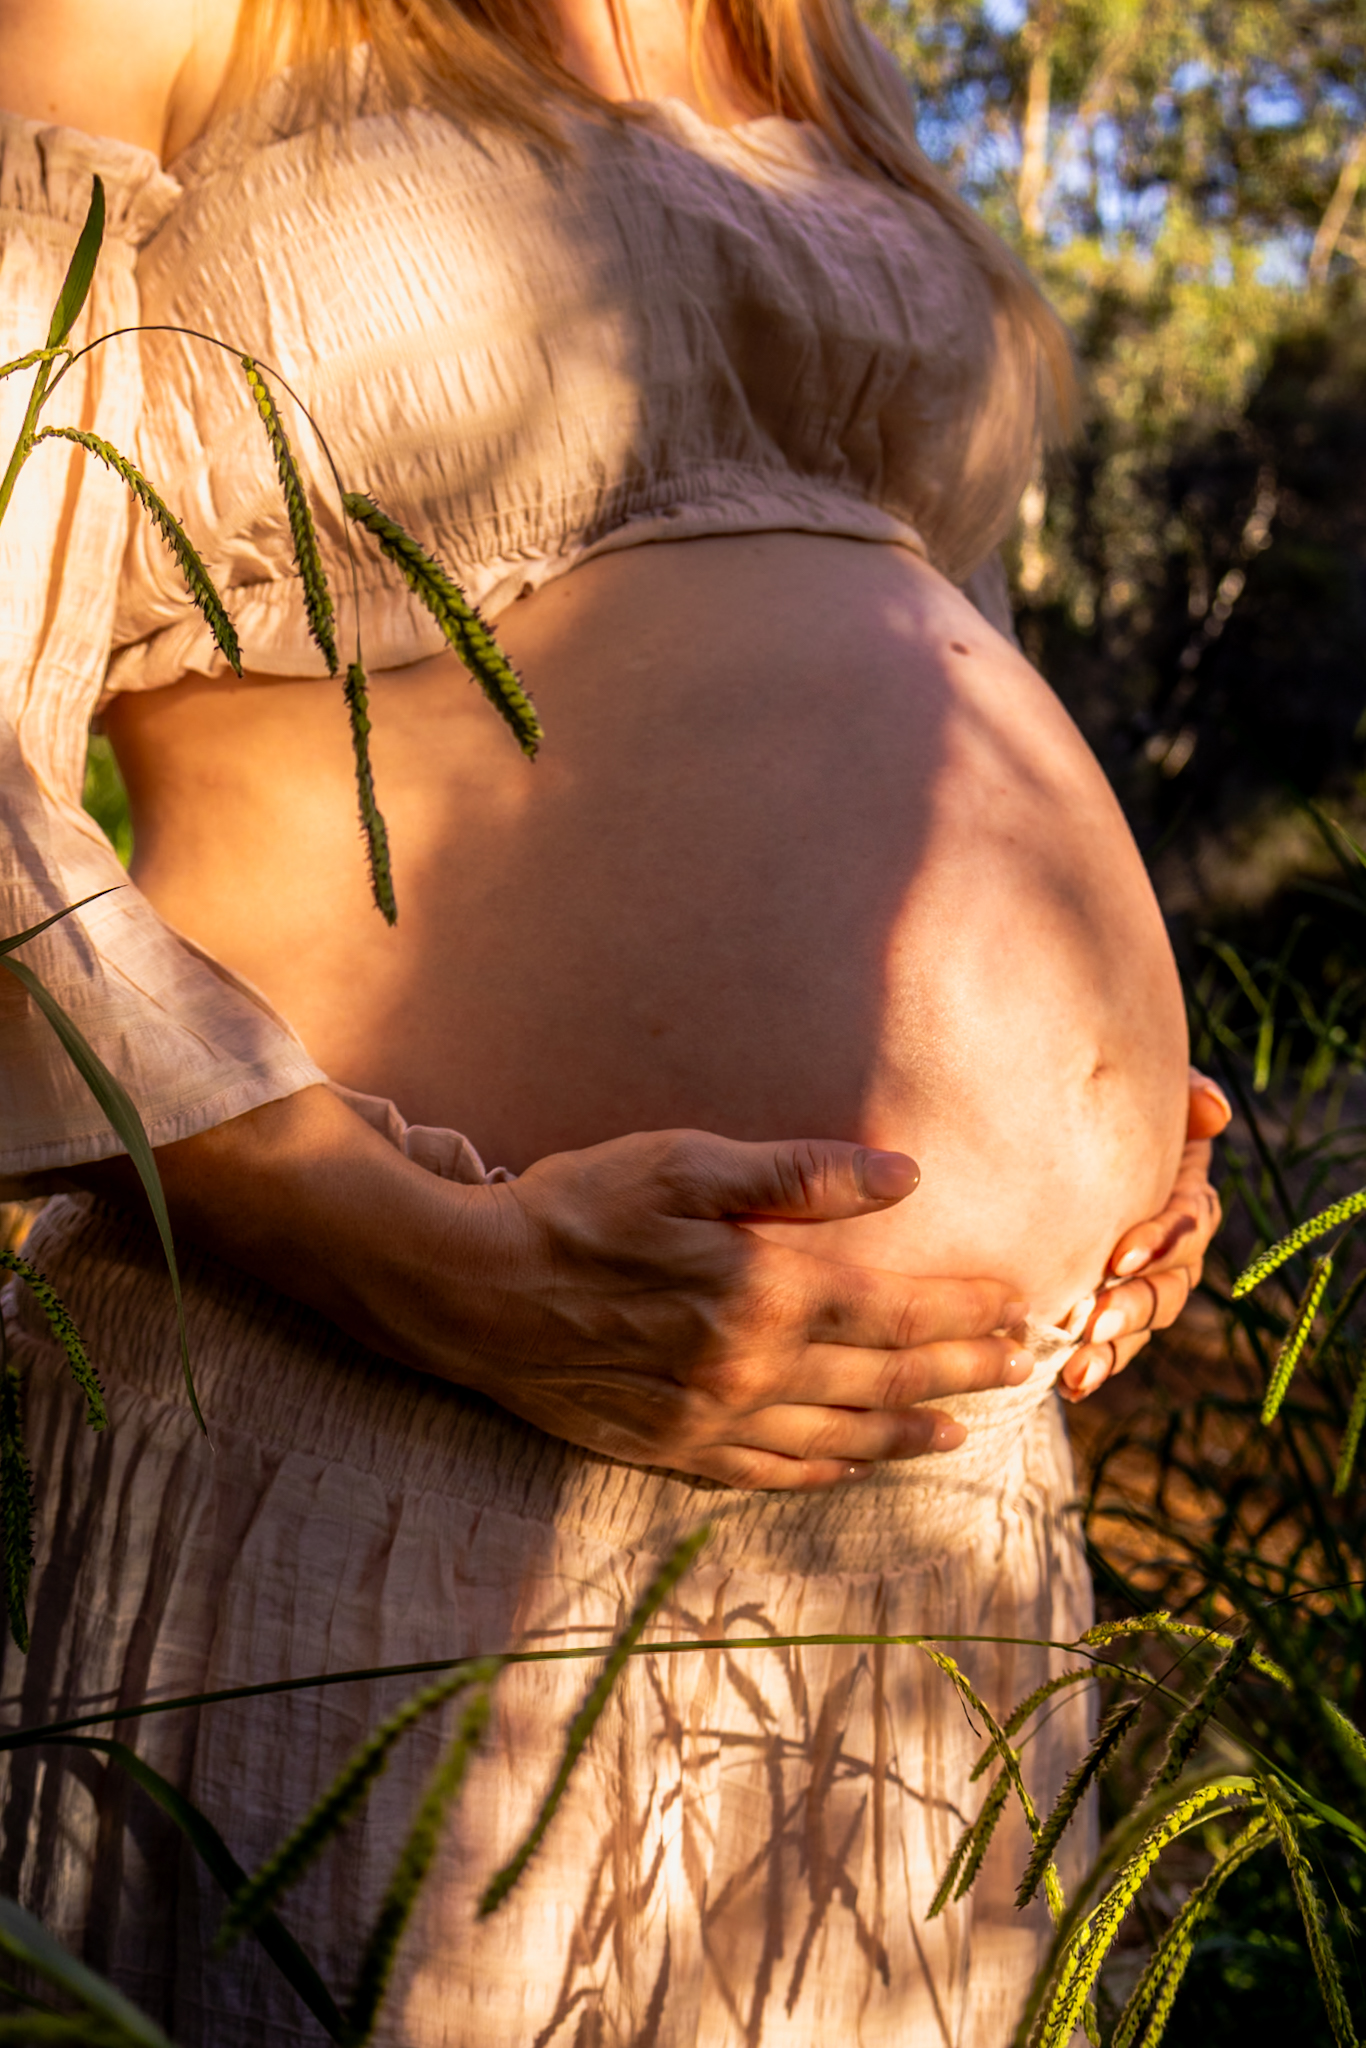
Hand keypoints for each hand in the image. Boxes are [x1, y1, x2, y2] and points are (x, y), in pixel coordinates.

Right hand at [453, 1129, 1033, 1489]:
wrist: (468, 1290)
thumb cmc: (575, 1207)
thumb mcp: (683, 1163)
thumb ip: (798, 1174)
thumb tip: (903, 1176)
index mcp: (762, 1290)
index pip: (895, 1308)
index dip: (963, 1309)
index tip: (1016, 1305)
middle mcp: (750, 1369)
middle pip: (884, 1377)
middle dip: (963, 1369)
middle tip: (1024, 1367)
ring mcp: (711, 1420)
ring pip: (840, 1435)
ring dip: (911, 1431)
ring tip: (965, 1429)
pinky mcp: (671, 1449)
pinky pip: (772, 1471)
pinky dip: (829, 1469)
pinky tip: (855, 1462)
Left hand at [1057, 1069, 1229, 1401]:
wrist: (1036, 1133)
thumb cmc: (1094, 1104)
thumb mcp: (1140, 1090)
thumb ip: (1179, 1093)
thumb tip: (1213, 1111)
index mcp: (1183, 1192)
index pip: (1190, 1222)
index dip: (1164, 1241)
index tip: (1120, 1257)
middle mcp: (1171, 1245)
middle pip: (1172, 1286)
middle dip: (1135, 1307)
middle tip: (1092, 1321)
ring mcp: (1139, 1282)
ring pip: (1144, 1325)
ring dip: (1115, 1351)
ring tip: (1077, 1369)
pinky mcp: (1103, 1308)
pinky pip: (1111, 1347)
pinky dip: (1094, 1367)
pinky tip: (1066, 1384)